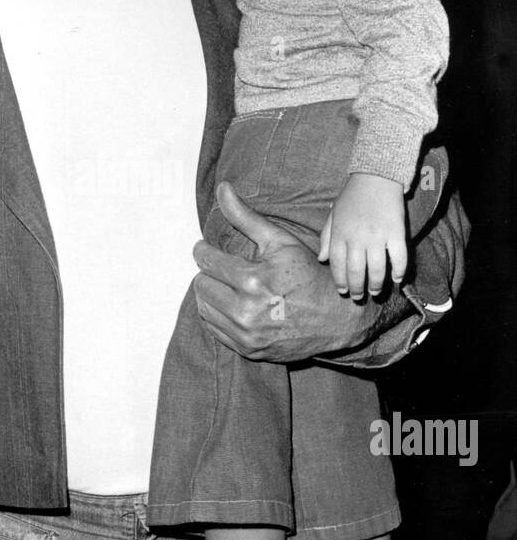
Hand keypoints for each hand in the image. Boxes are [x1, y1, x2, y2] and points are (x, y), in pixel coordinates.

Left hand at [192, 181, 380, 362]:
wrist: (337, 318)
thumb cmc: (309, 274)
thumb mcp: (280, 241)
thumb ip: (245, 217)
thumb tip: (222, 188)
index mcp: (252, 281)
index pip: (205, 261)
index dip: (204, 251)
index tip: (207, 249)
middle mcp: (246, 312)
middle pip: (200, 285)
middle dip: (210, 273)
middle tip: (223, 268)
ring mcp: (246, 335)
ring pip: (204, 308)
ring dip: (211, 295)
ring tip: (228, 286)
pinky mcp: (248, 350)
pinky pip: (214, 330)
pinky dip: (219, 316)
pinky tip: (235, 306)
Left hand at [319, 173, 406, 299]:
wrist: (376, 175)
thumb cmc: (352, 195)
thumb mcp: (334, 214)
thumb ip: (326, 238)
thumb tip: (320, 259)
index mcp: (340, 233)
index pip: (337, 265)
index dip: (339, 281)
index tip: (342, 291)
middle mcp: (357, 237)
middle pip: (356, 271)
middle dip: (357, 288)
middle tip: (358, 296)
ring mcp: (377, 235)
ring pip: (377, 269)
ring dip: (376, 284)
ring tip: (375, 291)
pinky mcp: (396, 232)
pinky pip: (399, 257)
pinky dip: (398, 271)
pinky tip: (396, 278)